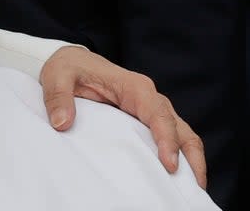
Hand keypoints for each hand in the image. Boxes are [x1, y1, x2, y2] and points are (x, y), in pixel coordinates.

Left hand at [39, 45, 205, 188]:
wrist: (71, 60)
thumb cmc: (69, 67)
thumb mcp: (57, 76)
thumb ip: (58, 98)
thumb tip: (62, 123)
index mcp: (133, 86)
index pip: (158, 114)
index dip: (167, 139)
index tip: (169, 164)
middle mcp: (149, 98)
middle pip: (180, 127)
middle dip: (190, 157)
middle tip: (192, 187)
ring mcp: (150, 110)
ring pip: (181, 134)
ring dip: (190, 160)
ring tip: (192, 189)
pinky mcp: (146, 120)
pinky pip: (169, 138)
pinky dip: (179, 157)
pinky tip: (177, 179)